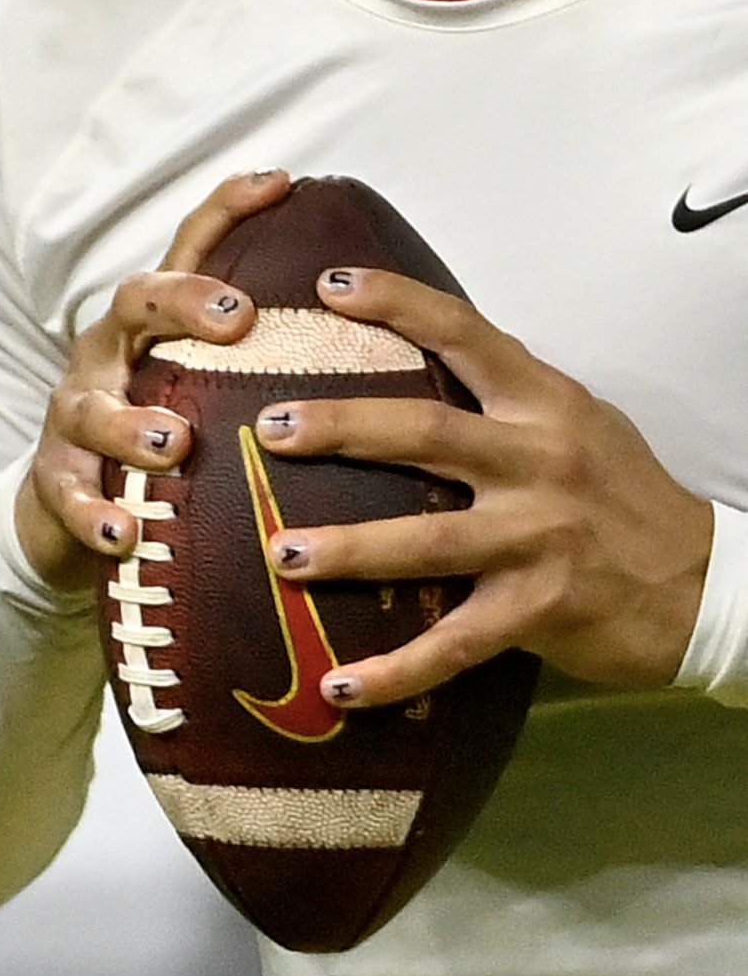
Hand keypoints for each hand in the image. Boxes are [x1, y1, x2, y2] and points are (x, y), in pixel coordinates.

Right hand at [15, 168, 290, 589]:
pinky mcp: (54, 478)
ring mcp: (76, 414)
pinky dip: (95, 514)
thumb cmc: (163, 444)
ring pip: (94, 405)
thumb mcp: (209, 395)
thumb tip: (380, 365)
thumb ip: (268, 374)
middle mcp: (110, 356)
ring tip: (177, 443)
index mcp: (156, 329)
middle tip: (237, 319)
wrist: (75, 511)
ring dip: (134, 423)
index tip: (282, 184)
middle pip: (134, 303)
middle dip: (183, 302)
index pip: (187, 251)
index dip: (226, 211)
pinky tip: (126, 534)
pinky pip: (68, 493)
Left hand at [255, 267, 713, 706]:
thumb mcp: (581, 426)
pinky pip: (452, 645)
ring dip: (347, 550)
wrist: (703, 584)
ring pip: (426, 541)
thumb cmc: (629, 499)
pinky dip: (395, 671)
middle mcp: (540, 461)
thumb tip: (426, 371)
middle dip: (341, 428)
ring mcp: (538, 538)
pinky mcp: (537, 610)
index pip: (467, 334)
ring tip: (281, 554)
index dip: (397, 303)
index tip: (330, 287)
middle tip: (271, 428)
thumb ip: (510, 401)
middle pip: (425, 433)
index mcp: (547, 405)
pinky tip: (341, 687)